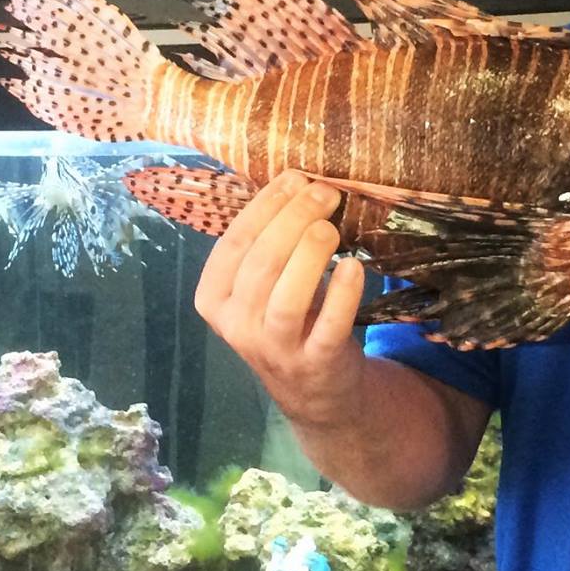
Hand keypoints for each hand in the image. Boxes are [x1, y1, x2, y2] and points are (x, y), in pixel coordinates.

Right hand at [193, 170, 369, 428]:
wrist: (315, 392)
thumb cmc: (290, 320)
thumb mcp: (265, 286)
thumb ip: (272, 242)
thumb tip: (299, 180)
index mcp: (214, 299)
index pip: (233, 244)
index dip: (264, 206)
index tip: (295, 177)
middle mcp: (237, 326)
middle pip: (260, 264)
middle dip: (293, 220)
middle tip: (324, 192)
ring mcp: (274, 349)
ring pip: (284, 297)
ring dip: (310, 254)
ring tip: (331, 226)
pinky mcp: (314, 364)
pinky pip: (327, 326)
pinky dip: (342, 294)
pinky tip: (355, 266)